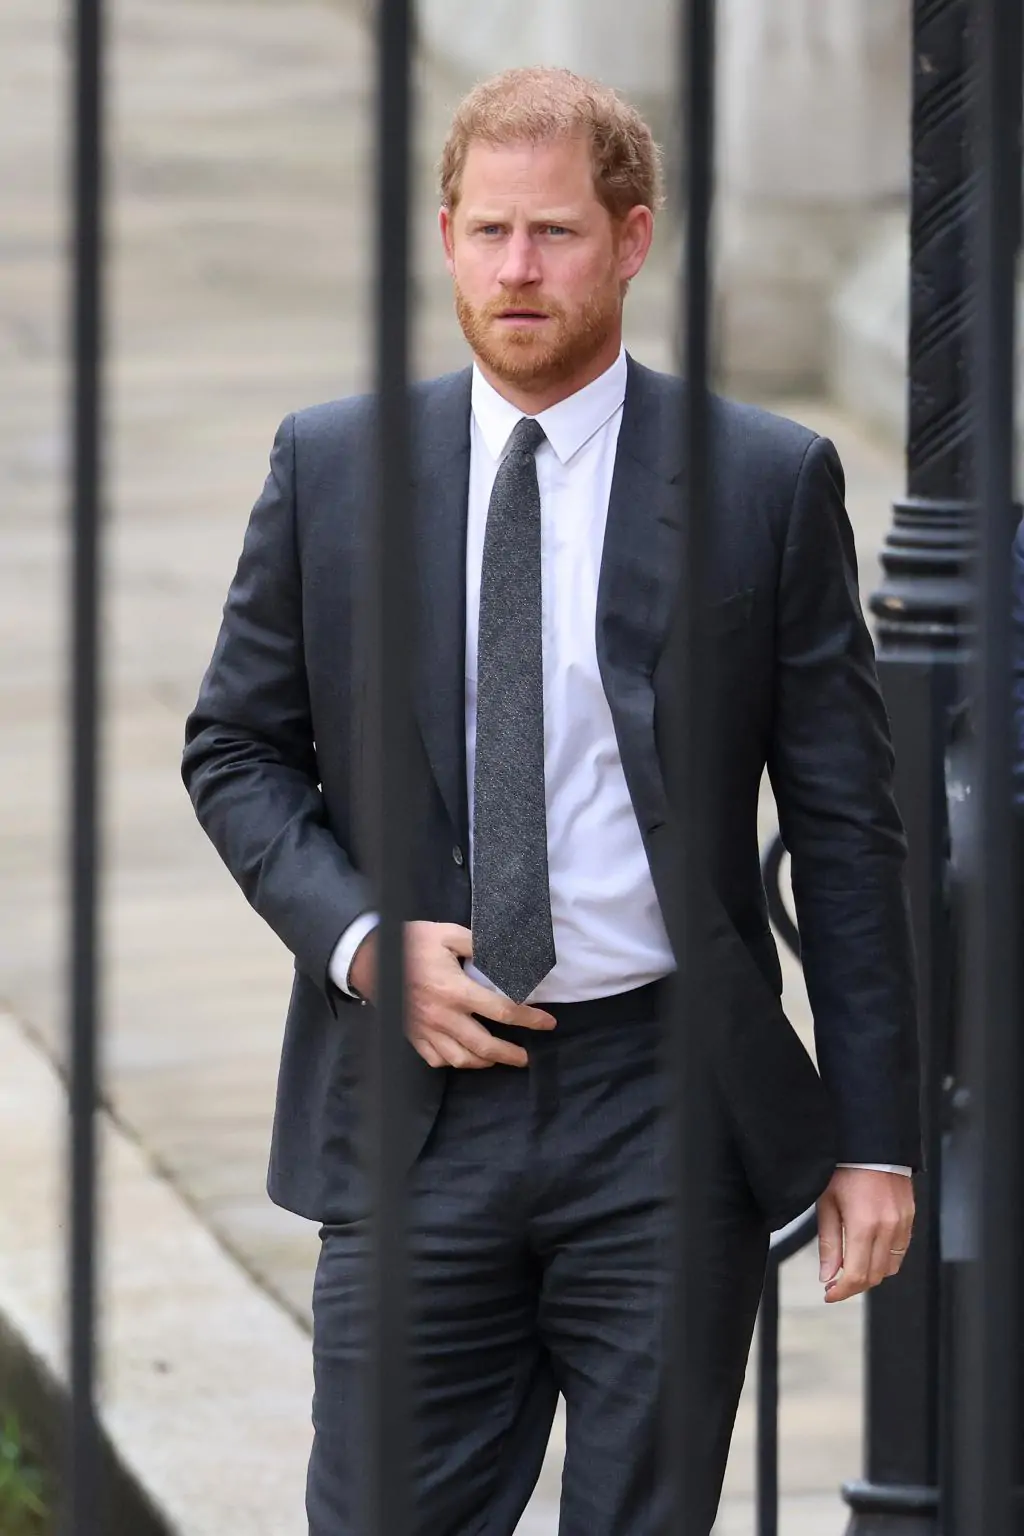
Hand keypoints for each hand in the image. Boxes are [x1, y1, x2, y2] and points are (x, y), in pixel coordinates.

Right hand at [348, 921, 555, 1068]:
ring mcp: (426, 1030)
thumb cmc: (411, 944)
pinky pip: (436, 1059)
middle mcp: (444, 1016)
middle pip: (485, 1046)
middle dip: (510, 1055)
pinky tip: (464, 1056)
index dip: (529, 1019)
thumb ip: (479, 944)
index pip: (502, 1011)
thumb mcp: (448, 934)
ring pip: (461, 1059)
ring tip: (498, 1059)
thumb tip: (506, 954)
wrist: (370, 959)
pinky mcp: (413, 1036)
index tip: (547, 1023)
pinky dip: (453, 1061)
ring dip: (485, 1062)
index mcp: (456, 990)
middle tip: (525, 1057)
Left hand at [816, 1167, 914, 1303]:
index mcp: (864, 1225)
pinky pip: (900, 1250)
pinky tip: (869, 1250)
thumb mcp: (827, 1203)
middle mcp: (888, 1228)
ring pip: (890, 1266)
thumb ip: (829, 1243)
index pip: (857, 1275)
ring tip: (851, 1265)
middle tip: (835, 1282)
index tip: (829, 1293)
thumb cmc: (845, 1168)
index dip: (842, 1291)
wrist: (871, 1143)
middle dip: (854, 1285)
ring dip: (871, 1273)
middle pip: (875, 1276)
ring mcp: (902, 1224)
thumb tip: (828, 1275)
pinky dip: (885, 1258)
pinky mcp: (910, 1217)